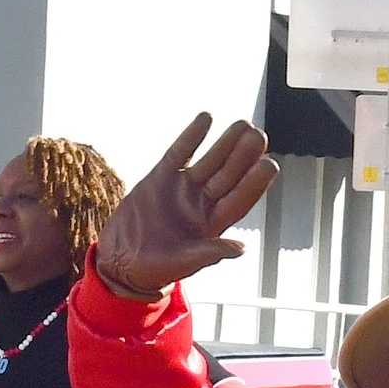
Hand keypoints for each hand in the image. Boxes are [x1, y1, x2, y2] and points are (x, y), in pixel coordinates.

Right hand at [94, 115, 278, 300]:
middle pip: (228, 176)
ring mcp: (183, 189)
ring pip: (210, 161)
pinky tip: (205, 119)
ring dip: (225, 143)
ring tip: (242, 125)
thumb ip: (209, 254)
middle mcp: (202, 204)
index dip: (254, 183)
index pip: (239, 200)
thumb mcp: (183, 264)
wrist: (119, 260)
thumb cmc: (153, 268)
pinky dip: (191, 137)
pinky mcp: (160, 178)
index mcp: (212, 225)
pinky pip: (179, 154)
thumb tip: (240, 249)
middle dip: (244, 156)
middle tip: (259, 136)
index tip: (269, 165)